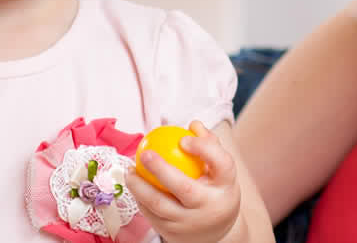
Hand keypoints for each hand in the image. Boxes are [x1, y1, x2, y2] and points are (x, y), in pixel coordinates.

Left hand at [128, 121, 244, 242]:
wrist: (216, 234)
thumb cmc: (215, 191)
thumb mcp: (219, 171)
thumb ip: (208, 145)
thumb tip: (192, 124)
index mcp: (226, 187)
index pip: (221, 163)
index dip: (203, 148)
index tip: (183, 138)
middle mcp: (210, 207)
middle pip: (185, 188)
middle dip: (161, 170)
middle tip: (145, 153)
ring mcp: (190, 224)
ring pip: (160, 205)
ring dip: (139, 186)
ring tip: (130, 171)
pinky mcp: (173, 235)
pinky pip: (151, 214)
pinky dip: (140, 199)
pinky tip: (133, 185)